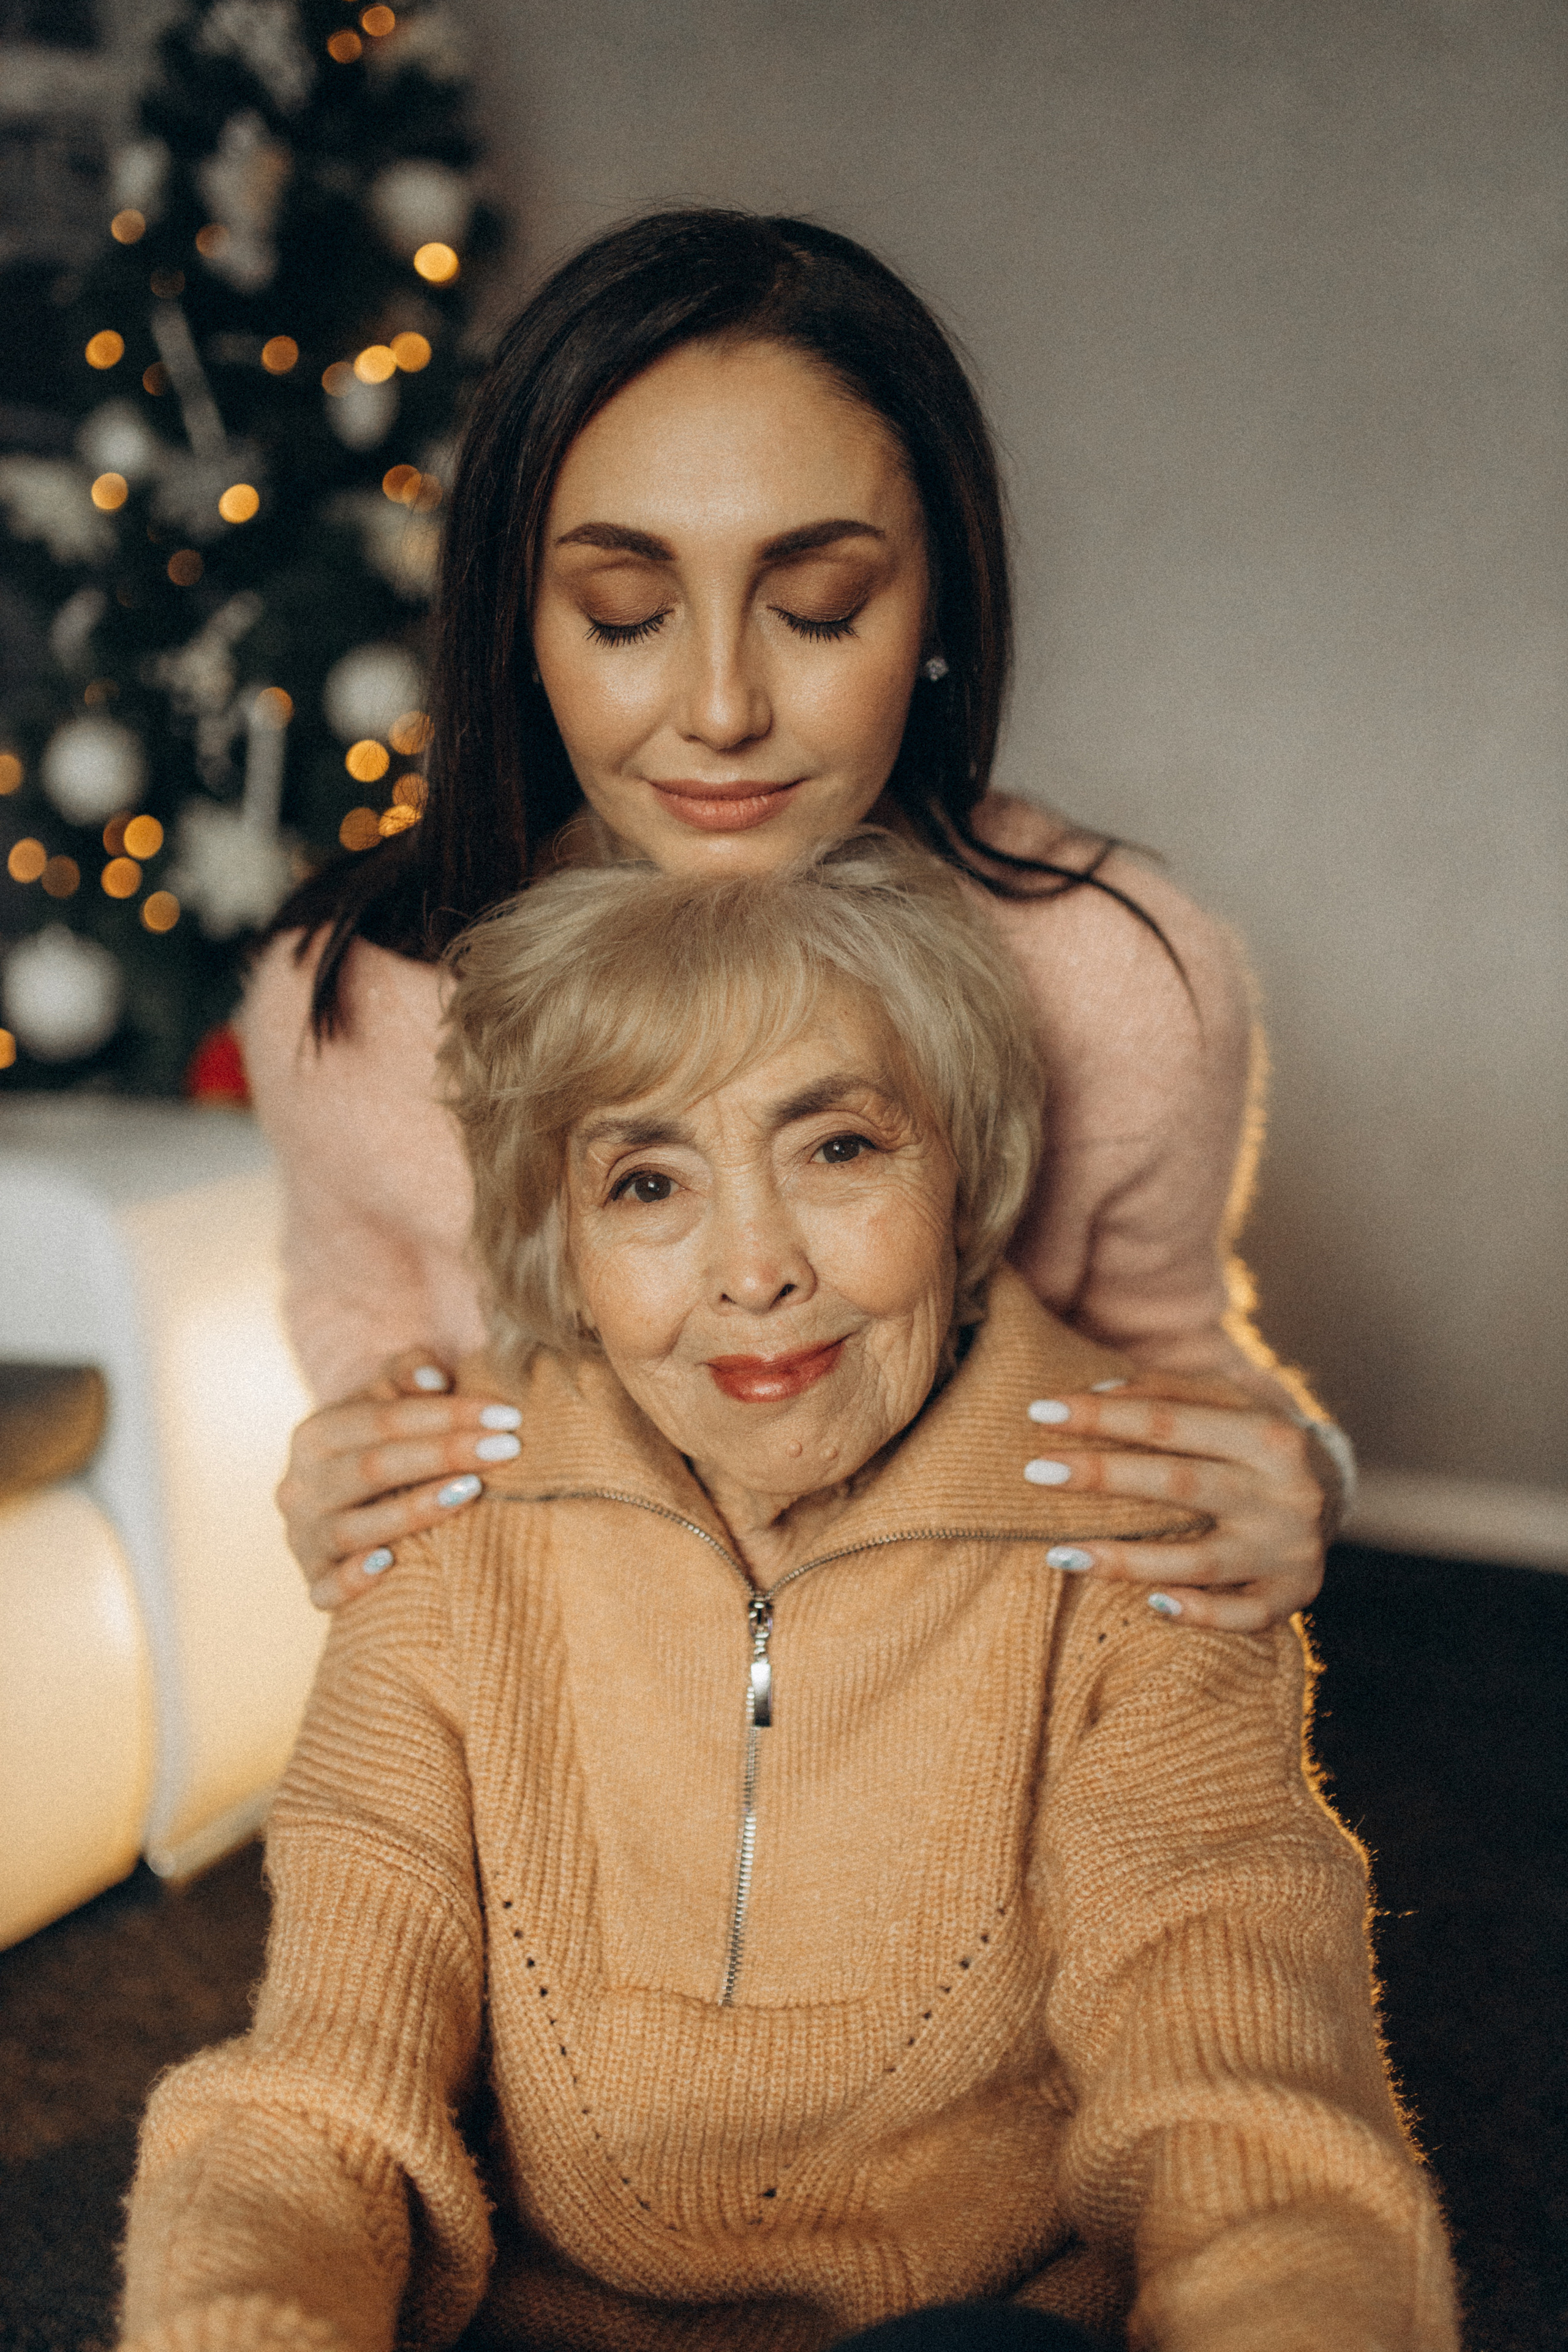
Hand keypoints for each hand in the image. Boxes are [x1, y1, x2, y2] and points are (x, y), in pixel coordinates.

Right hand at [277, 1348, 522, 1610]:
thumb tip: (434, 1379)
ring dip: (414, 1511)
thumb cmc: (383, 1448)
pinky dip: (352, 1580)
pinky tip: (390, 1565)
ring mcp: (303, 1539)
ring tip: (472, 1491)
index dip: (446, 1414)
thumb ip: (405, 1376)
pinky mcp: (312, 1584)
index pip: (383, 1419)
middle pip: (372, 1468)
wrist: (347, 1506)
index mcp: (315, 1435)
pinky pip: (325, 1589)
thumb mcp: (387, 1403)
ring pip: (353, 1528)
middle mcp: (299, 1487)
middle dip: (444, 1454)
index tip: (506, 1415)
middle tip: (507, 1449)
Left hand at [1021, 1381, 1327, 1630]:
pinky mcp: (1292, 1597)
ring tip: (1058, 1554)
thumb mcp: (1228, 1402)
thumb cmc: (1255, 1441)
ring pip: (1199, 1560)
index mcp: (1268, 1434)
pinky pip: (1241, 1616)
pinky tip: (1152, 1603)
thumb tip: (1096, 1392)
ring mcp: (1288, 1550)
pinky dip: (1198, 1612)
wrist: (1337, 1490)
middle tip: (1035, 1471)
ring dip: (1125, 1560)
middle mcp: (1285, 1492)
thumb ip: (1167, 1391)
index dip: (1103, 1416)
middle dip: (1103, 1476)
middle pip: (1180, 1483)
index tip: (1041, 1411)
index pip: (1170, 1421)